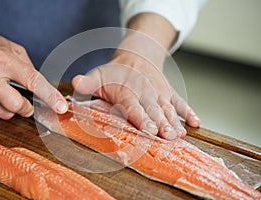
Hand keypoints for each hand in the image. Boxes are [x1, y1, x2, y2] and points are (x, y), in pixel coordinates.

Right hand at [0, 28, 66, 118]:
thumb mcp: (10, 48)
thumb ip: (28, 67)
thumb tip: (41, 86)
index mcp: (3, 60)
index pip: (33, 82)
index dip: (50, 96)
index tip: (60, 106)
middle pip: (18, 106)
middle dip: (28, 108)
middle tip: (30, 103)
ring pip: (5, 113)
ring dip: (13, 108)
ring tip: (7, 93)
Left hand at [72, 42, 199, 139]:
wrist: (137, 56)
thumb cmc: (116, 72)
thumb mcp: (98, 74)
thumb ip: (88, 82)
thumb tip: (75, 82)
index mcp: (128, 92)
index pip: (134, 107)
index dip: (142, 119)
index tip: (149, 130)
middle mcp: (146, 93)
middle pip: (154, 111)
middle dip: (161, 124)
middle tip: (168, 137)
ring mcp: (160, 94)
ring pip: (168, 109)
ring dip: (175, 122)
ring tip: (181, 134)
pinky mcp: (169, 93)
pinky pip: (180, 102)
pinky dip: (188, 112)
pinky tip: (196, 122)